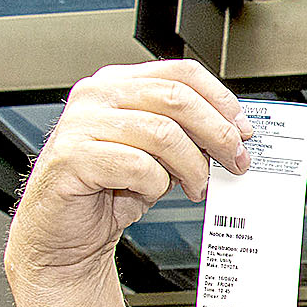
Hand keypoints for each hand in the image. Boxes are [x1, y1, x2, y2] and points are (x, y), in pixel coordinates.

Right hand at [5, 59, 252, 285]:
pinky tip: (151, 192)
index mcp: (118, 84)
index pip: (181, 73)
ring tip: (197, 185)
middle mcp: (97, 96)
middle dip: (218, 133)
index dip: (220, 99)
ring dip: (192, 165)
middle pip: (177, 98)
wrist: (64, 233)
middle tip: (235, 161)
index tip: (242, 128)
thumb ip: (185, 134)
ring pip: (163, 133)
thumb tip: (232, 134)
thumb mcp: (156, 154)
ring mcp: (81, 124)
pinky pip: (138, 165)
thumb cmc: (108, 190)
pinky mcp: (73, 157)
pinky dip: (156, 184)